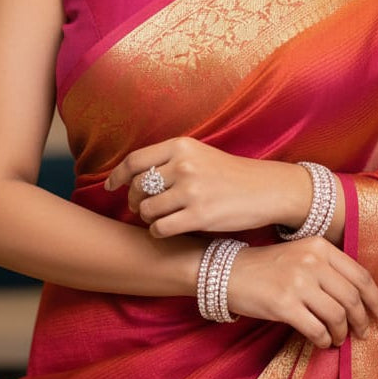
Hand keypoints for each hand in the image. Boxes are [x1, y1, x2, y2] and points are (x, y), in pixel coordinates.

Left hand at [105, 136, 310, 237]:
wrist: (266, 189)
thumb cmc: (230, 174)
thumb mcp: (200, 154)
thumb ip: (169, 160)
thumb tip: (133, 175)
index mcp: (181, 146)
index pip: (135, 161)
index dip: (117, 177)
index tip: (111, 187)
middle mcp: (183, 165)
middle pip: (138, 187)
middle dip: (135, 201)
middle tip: (142, 208)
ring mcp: (191, 191)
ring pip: (147, 210)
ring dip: (148, 218)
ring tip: (159, 218)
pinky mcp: (199, 216)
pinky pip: (160, 229)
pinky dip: (158, 232)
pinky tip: (167, 230)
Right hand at [228, 236, 377, 348]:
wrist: (229, 271)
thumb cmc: (268, 266)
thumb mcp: (301, 254)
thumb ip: (328, 268)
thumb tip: (361, 298)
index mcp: (320, 246)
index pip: (360, 275)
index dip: (376, 298)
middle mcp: (312, 261)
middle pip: (352, 298)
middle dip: (362, 321)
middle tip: (363, 333)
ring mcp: (298, 282)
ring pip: (337, 316)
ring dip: (342, 334)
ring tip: (338, 339)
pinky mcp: (284, 304)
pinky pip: (316, 329)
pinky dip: (324, 340)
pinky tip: (322, 342)